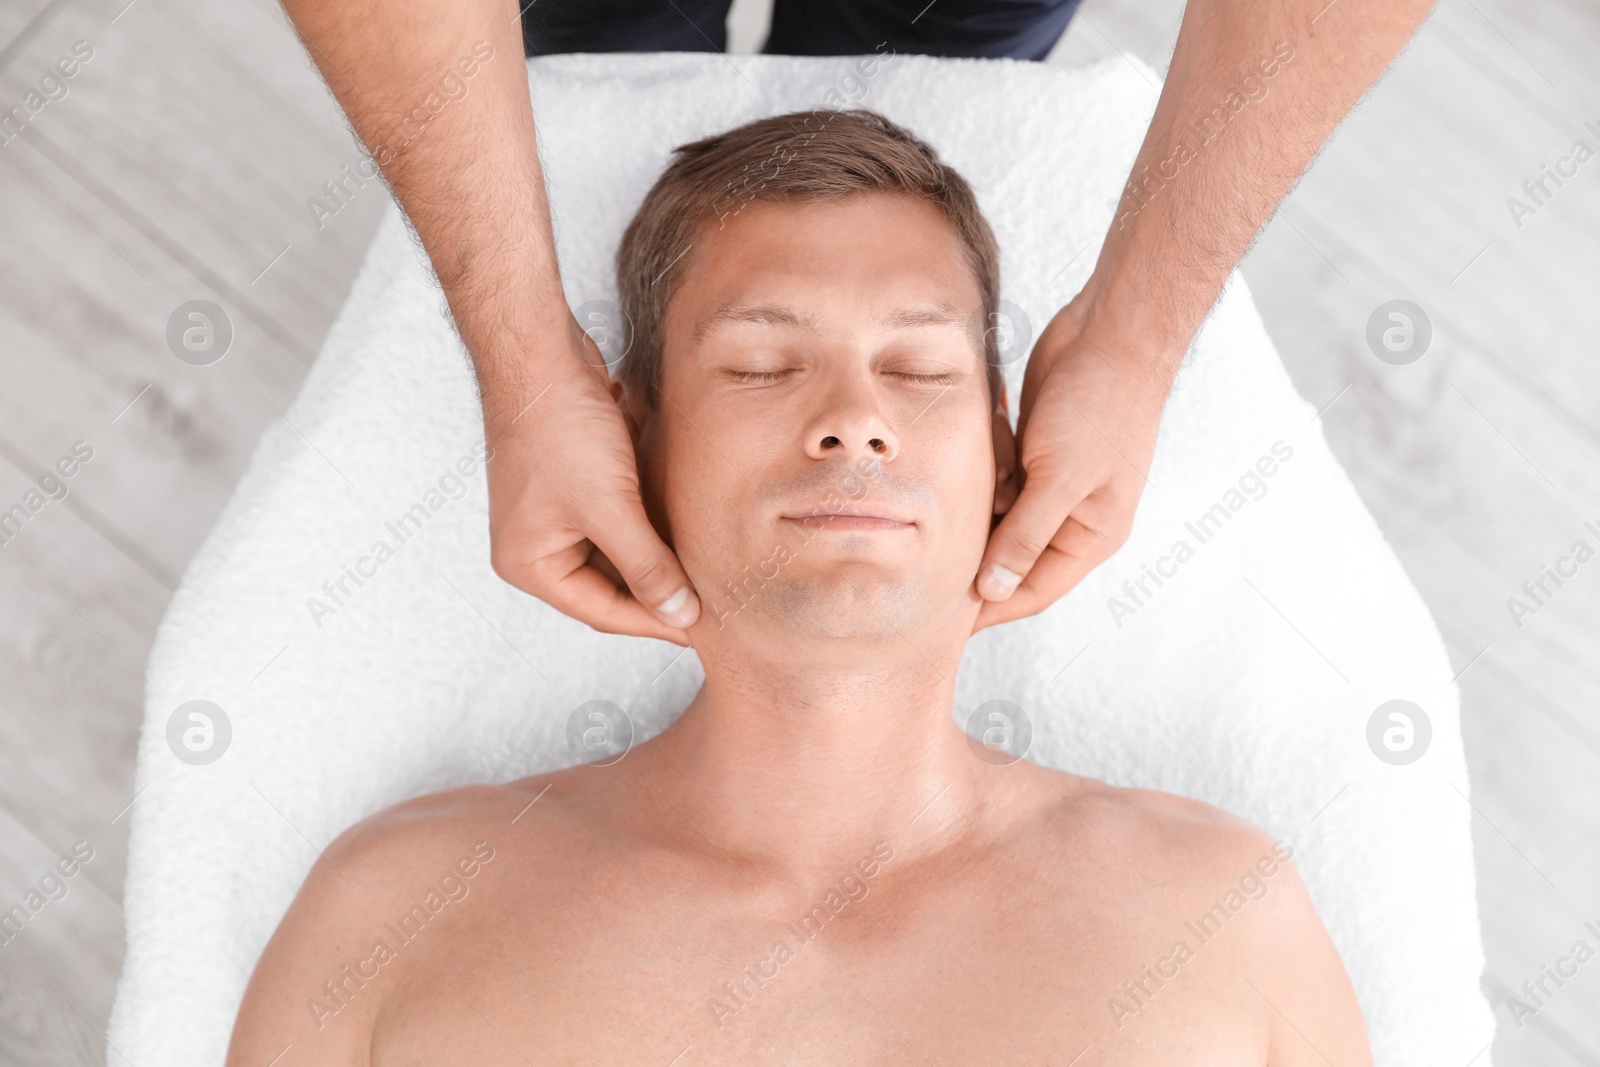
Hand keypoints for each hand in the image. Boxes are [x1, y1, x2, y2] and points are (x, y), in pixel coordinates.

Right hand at [482, 315, 699, 645]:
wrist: (541, 353)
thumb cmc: (559, 429)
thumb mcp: (609, 508)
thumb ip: (646, 566)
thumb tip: (680, 614)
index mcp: (529, 565)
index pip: (602, 612)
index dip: (656, 621)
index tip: (705, 628)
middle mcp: (537, 546)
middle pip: (611, 588)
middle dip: (661, 591)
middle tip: (716, 602)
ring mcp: (555, 515)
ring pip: (620, 554)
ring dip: (660, 557)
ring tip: (710, 570)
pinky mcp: (576, 485)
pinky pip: (620, 520)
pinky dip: (651, 525)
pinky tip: (690, 529)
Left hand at [971, 289, 1173, 632]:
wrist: (1111, 330)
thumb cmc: (1100, 406)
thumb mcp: (1060, 479)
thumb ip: (1025, 536)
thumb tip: (993, 590)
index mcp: (1091, 536)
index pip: (1031, 590)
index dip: (988, 609)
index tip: (939, 623)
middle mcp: (1072, 517)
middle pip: (1010, 558)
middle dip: (972, 560)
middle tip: (917, 575)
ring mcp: (1051, 481)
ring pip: (997, 517)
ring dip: (972, 510)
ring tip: (937, 512)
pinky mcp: (1032, 450)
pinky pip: (994, 477)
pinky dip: (979, 471)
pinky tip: (962, 460)